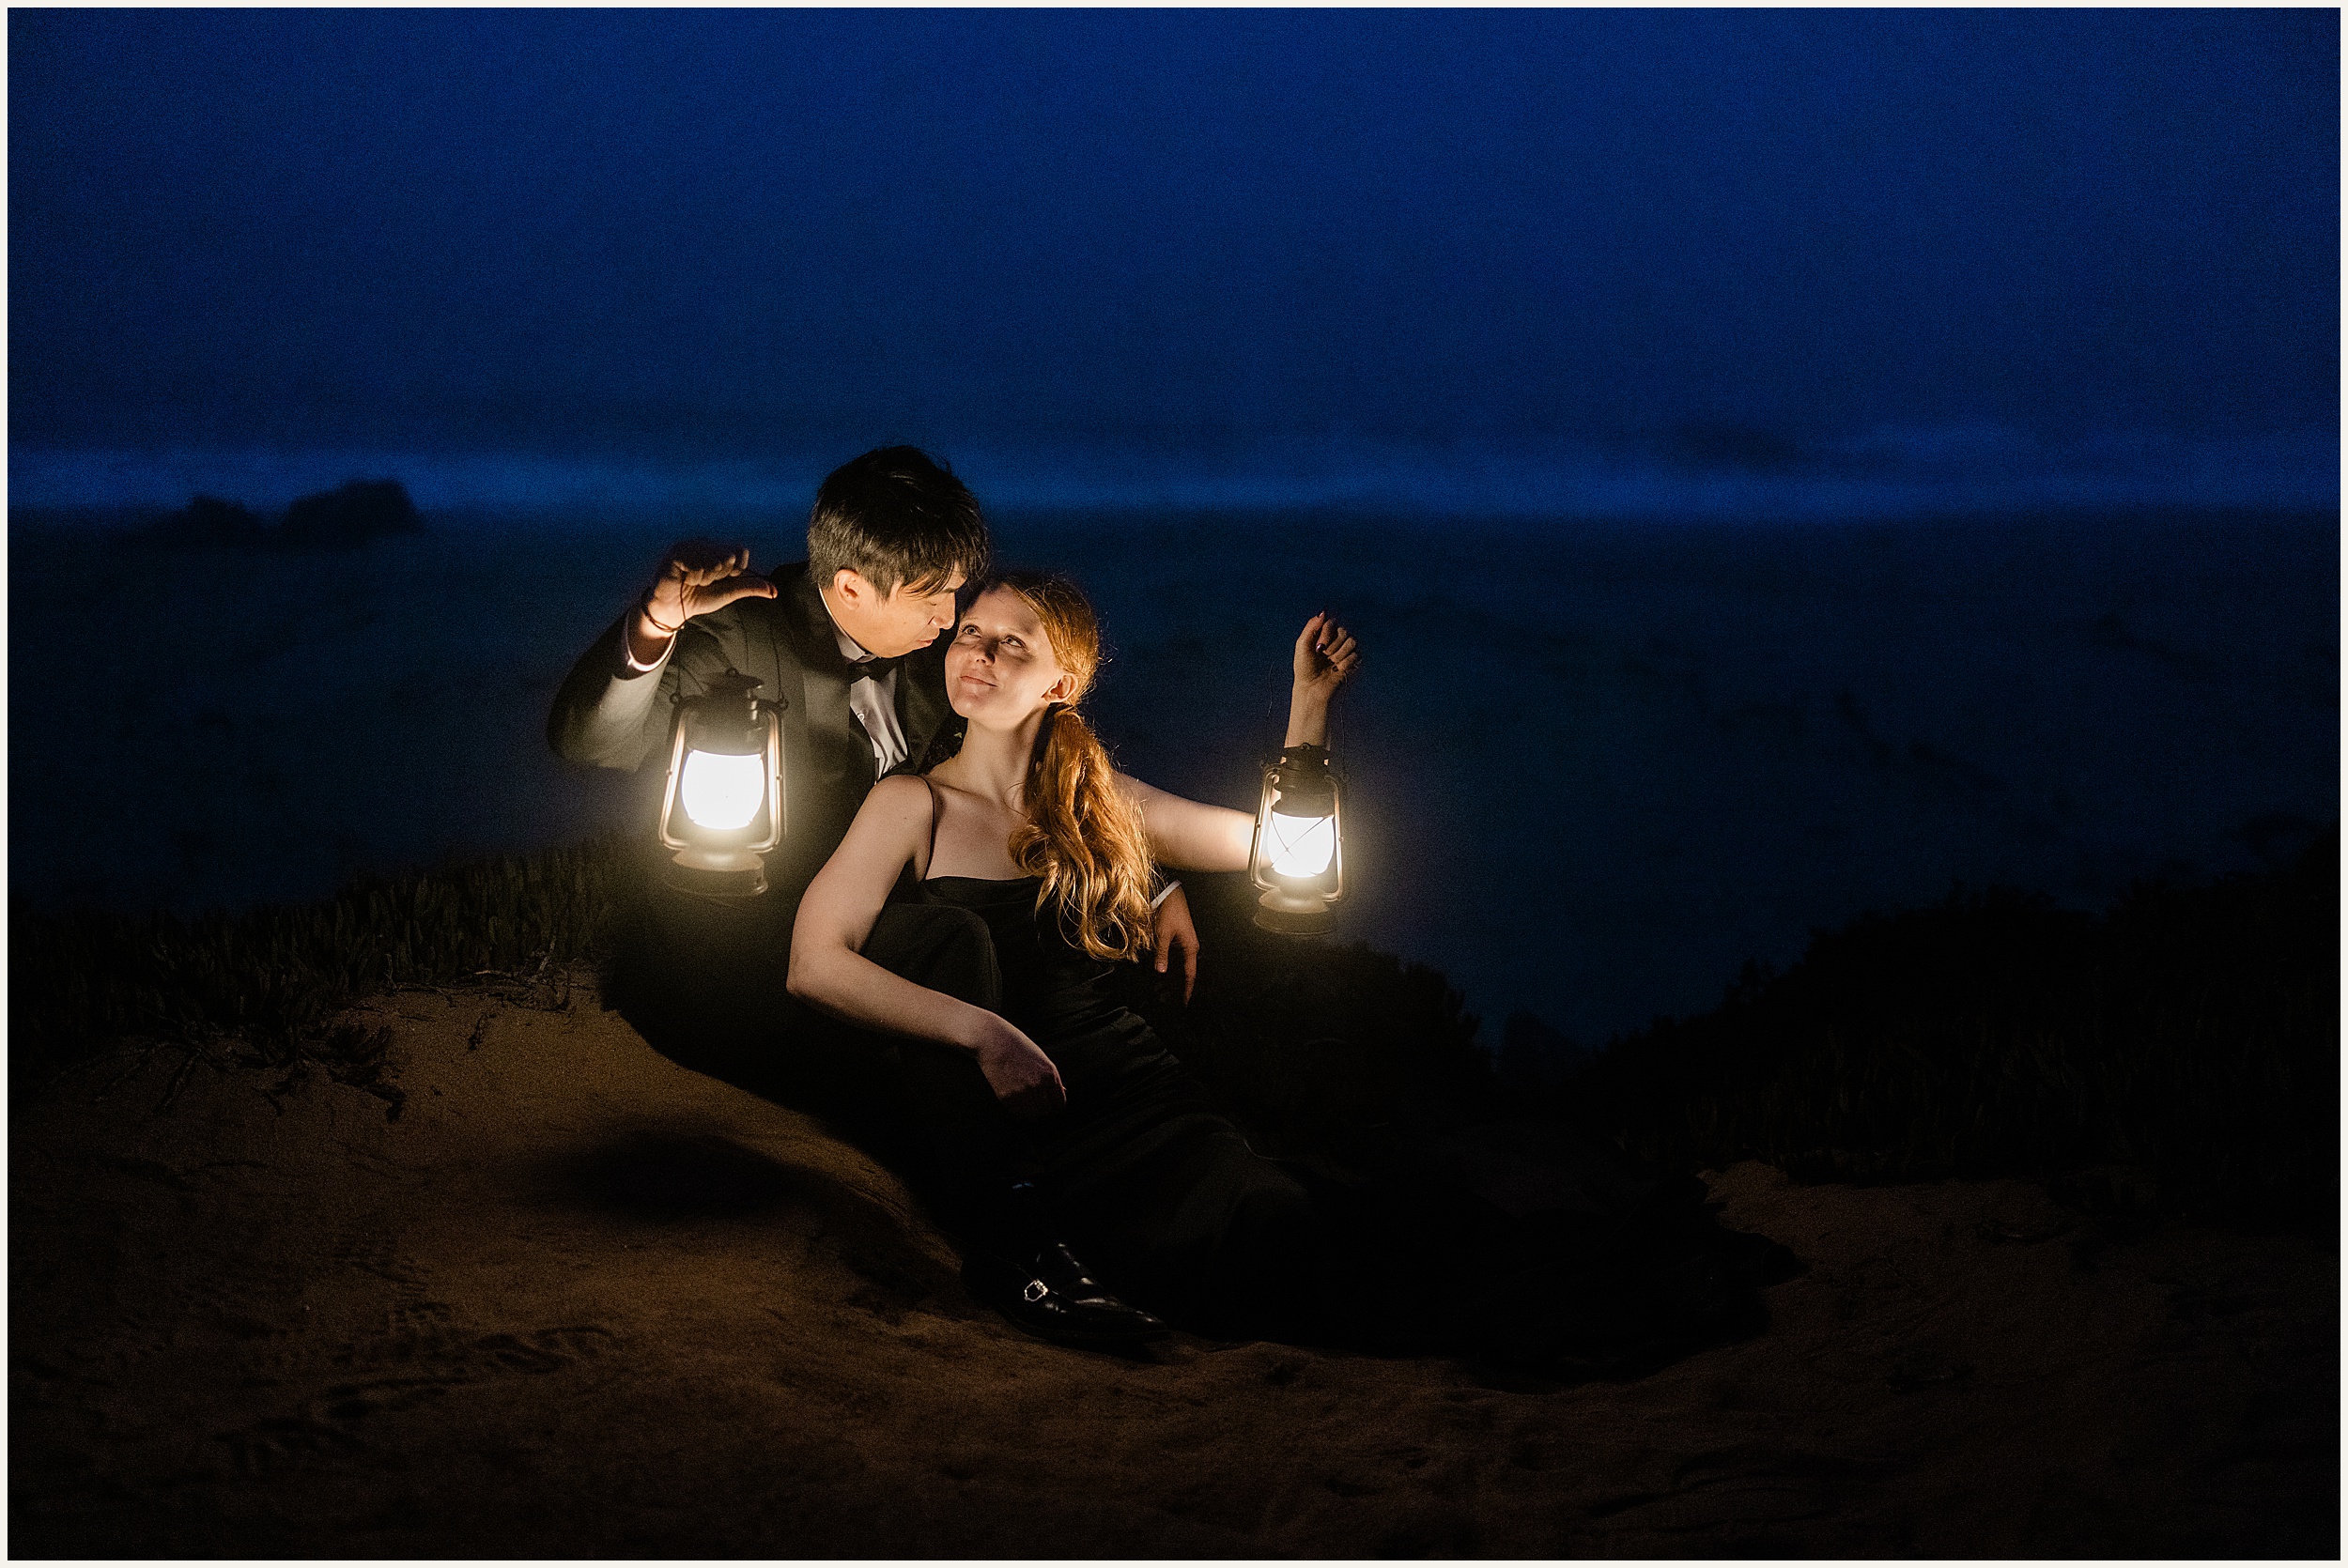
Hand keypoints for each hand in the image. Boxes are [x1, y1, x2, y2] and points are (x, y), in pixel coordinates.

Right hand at [636, 539, 777, 644]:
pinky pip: (697, 566)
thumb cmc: (699, 598)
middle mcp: (704, 543)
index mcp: (717, 549)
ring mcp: (689, 546)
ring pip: (714, 561)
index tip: (720, 579)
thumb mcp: (729, 592)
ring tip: (693, 581)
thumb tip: (775, 591)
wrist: (674, 610)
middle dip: (719, 576)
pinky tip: (683, 579)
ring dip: (705, 578)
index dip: (734, 570)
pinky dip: (694, 578)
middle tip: (704, 581)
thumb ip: (751, 587)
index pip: (740, 552)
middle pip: (728, 557)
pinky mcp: (676, 553)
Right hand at [969, 1015, 1066, 1119]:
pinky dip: (1017, 1111)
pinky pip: (1017, 1114)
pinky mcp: (1007, 1097)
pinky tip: (1015, 1102)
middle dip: (1042, 1110)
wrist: (993, 1041)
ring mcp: (1022, 1092)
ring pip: (1032, 1116)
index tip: (1048, 1106)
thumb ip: (1052, 1076)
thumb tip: (1064, 1091)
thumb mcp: (1041, 1058)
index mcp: (1050, 1074)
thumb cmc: (1017, 1046)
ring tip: (1025, 1104)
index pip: (1059, 1103)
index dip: (1054, 1107)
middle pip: (1046, 1111)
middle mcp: (1038, 1085)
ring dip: (1030, 1113)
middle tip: (1034, 1104)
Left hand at [1150, 883, 1199, 1003]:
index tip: (1184, 1003)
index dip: (1187, 989)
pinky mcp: (1176, 941)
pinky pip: (1173, 960)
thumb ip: (1161, 953)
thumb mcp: (1163, 934)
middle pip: (1184, 973)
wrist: (1169, 895)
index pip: (1190, 974)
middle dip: (1174, 987)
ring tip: (1159, 992)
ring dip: (1169, 979)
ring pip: (1177, 967)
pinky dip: (1167, 968)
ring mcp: (1183, 945)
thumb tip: (1160, 971)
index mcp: (1190, 947)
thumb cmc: (1169, 912)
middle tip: (1164, 1000)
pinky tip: (1159, 975)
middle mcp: (1189, 948)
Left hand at [1292, 611, 1360, 703]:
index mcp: (1324, 634)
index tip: (1318, 647)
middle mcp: (1337, 640)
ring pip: (1352, 641)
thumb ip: (1311, 626)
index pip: (1332, 622)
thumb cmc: (1305, 668)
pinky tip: (1338, 670)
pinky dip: (1345, 663)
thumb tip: (1323, 611)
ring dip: (1339, 654)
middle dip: (1332, 646)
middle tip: (1324, 657)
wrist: (1312, 689)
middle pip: (1344, 631)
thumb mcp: (1302, 645)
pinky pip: (1357, 654)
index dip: (1326, 633)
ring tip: (1331, 664)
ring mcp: (1347, 650)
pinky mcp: (1355, 661)